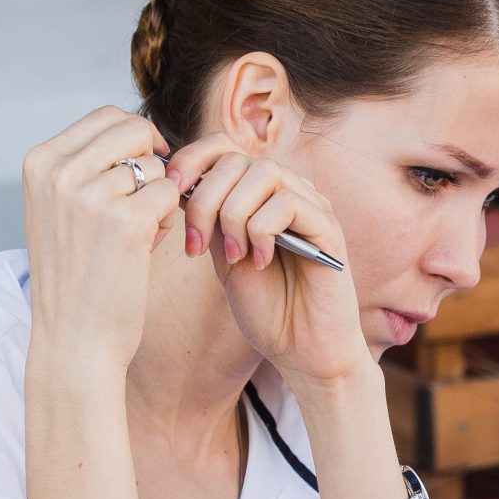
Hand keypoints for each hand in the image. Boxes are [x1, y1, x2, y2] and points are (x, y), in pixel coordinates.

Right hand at [20, 108, 180, 374]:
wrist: (73, 338)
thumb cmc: (76, 275)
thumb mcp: (60, 209)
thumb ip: (83, 166)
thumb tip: (135, 128)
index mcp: (39, 161)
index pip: (106, 116)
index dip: (136, 139)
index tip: (141, 171)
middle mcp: (58, 171)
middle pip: (134, 129)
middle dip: (153, 161)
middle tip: (147, 201)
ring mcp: (90, 193)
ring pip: (155, 167)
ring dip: (158, 198)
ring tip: (137, 235)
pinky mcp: (125, 220)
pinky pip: (169, 195)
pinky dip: (168, 220)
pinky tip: (148, 246)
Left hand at [162, 137, 370, 388]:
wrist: (302, 351)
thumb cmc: (267, 309)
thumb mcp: (223, 256)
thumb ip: (209, 218)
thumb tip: (177, 183)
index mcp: (261, 194)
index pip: (223, 147)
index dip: (191, 160)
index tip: (169, 193)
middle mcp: (289, 191)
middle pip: (237, 159)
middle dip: (205, 198)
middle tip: (196, 244)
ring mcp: (312, 207)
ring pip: (263, 174)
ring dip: (234, 214)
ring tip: (234, 256)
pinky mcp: (329, 228)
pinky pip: (288, 204)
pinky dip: (262, 231)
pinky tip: (260, 262)